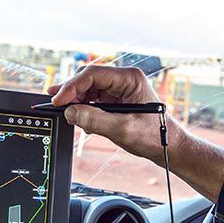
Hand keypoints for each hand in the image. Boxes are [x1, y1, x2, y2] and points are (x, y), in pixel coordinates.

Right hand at [48, 65, 184, 165]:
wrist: (168, 147)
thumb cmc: (154, 136)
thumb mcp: (123, 129)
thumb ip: (94, 119)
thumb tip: (70, 112)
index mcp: (130, 79)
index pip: (92, 75)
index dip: (72, 86)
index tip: (58, 100)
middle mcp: (124, 80)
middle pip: (88, 79)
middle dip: (71, 91)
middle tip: (55, 103)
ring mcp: (120, 90)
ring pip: (89, 89)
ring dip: (76, 101)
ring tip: (66, 112)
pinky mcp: (117, 101)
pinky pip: (94, 100)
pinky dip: (84, 108)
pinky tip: (79, 119)